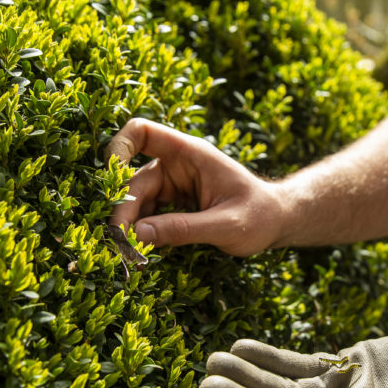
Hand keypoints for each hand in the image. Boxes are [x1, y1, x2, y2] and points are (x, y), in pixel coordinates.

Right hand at [105, 118, 284, 253]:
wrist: (277, 222)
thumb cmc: (260, 216)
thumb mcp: (227, 225)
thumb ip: (185, 229)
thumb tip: (137, 235)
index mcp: (191, 154)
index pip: (143, 132)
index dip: (119, 147)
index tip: (109, 178)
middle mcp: (176, 164)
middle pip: (132, 180)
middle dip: (124, 211)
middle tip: (120, 245)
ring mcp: (173, 184)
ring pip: (136, 200)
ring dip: (129, 226)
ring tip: (128, 255)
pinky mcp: (172, 203)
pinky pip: (146, 214)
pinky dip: (140, 233)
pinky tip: (140, 252)